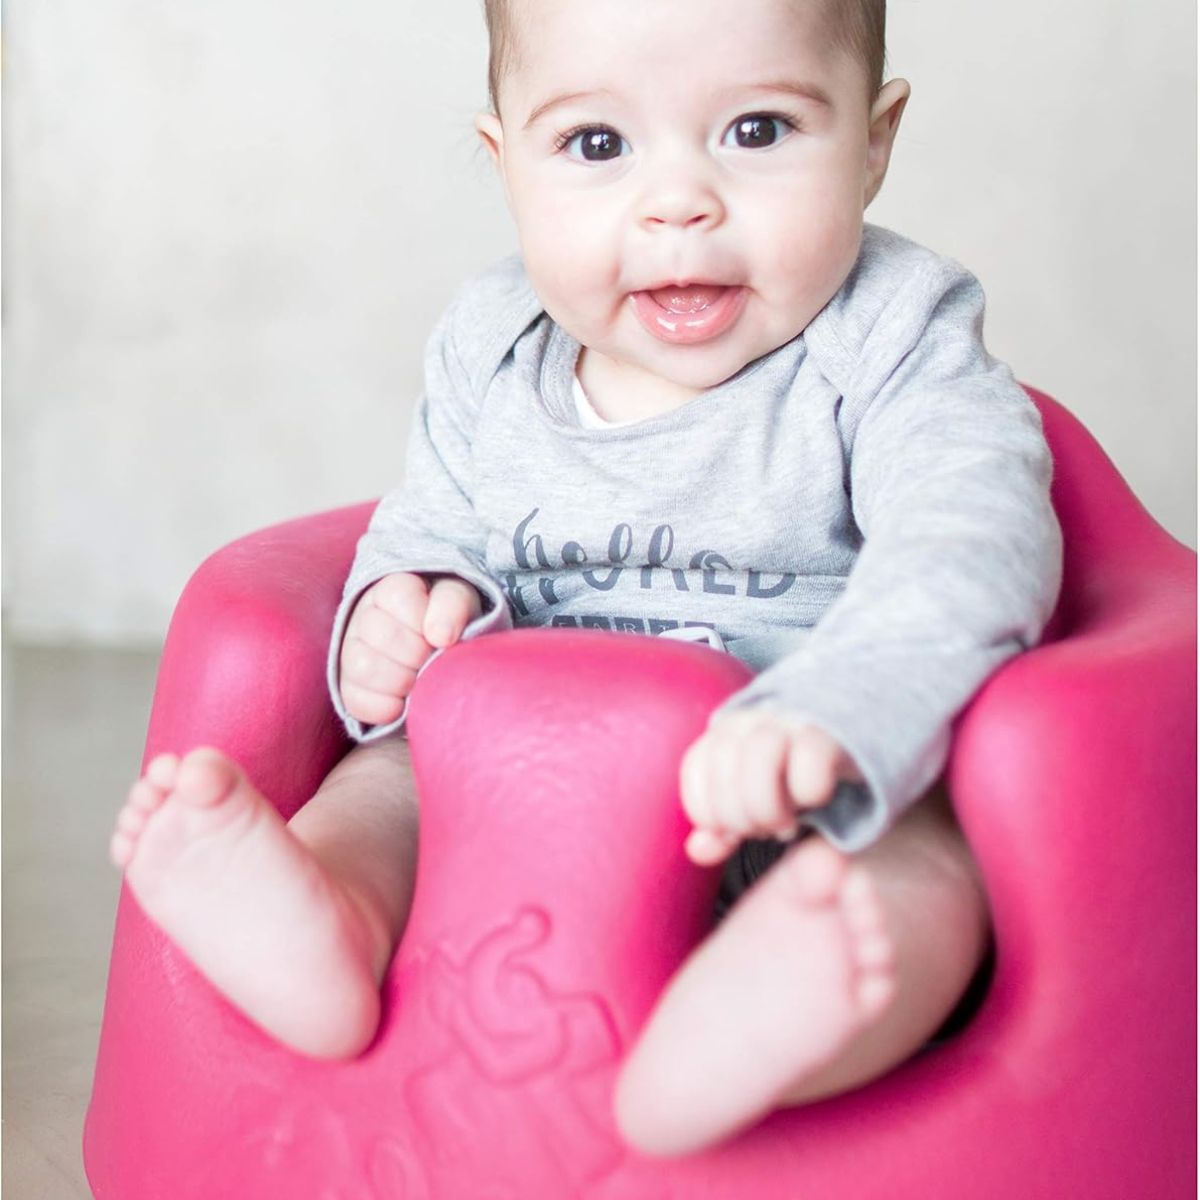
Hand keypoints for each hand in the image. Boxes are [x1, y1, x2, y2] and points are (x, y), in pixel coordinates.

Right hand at [338, 572, 481, 725]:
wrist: (438, 650)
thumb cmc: (448, 619)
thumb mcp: (460, 601)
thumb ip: (453, 605)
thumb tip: (440, 635)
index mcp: (392, 589)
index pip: (400, 598)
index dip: (426, 622)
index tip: (441, 634)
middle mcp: (364, 617)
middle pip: (384, 637)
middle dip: (419, 654)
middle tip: (433, 660)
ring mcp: (350, 652)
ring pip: (364, 668)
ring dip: (402, 681)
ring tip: (420, 681)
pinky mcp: (349, 686)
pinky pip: (356, 701)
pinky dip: (386, 707)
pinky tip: (404, 702)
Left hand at [679, 711, 862, 864]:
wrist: (851, 745)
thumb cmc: (791, 782)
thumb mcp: (751, 806)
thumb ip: (723, 828)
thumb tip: (698, 850)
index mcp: (726, 732)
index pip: (696, 767)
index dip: (708, 812)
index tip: (732, 831)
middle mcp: (754, 720)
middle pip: (724, 760)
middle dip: (738, 814)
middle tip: (762, 831)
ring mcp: (791, 721)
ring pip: (762, 750)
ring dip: (768, 805)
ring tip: (785, 826)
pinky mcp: (829, 734)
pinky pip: (810, 757)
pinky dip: (809, 791)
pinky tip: (815, 804)